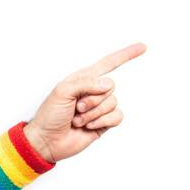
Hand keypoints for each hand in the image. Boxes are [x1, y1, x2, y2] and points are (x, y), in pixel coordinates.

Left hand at [23, 42, 146, 162]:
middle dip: (92, 99)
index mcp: (83, 79)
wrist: (47, 141)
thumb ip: (86, 83)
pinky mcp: (104, 122)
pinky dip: (103, 121)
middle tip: (76, 108)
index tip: (142, 47)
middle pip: (110, 87)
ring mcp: (99, 107)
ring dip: (93, 113)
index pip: (108, 63)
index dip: (125, 55)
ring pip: (113, 103)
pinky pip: (117, 116)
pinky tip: (89, 126)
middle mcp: (93, 91)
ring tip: (78, 119)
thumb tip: (108, 84)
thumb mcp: (62, 91)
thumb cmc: (50, 115)